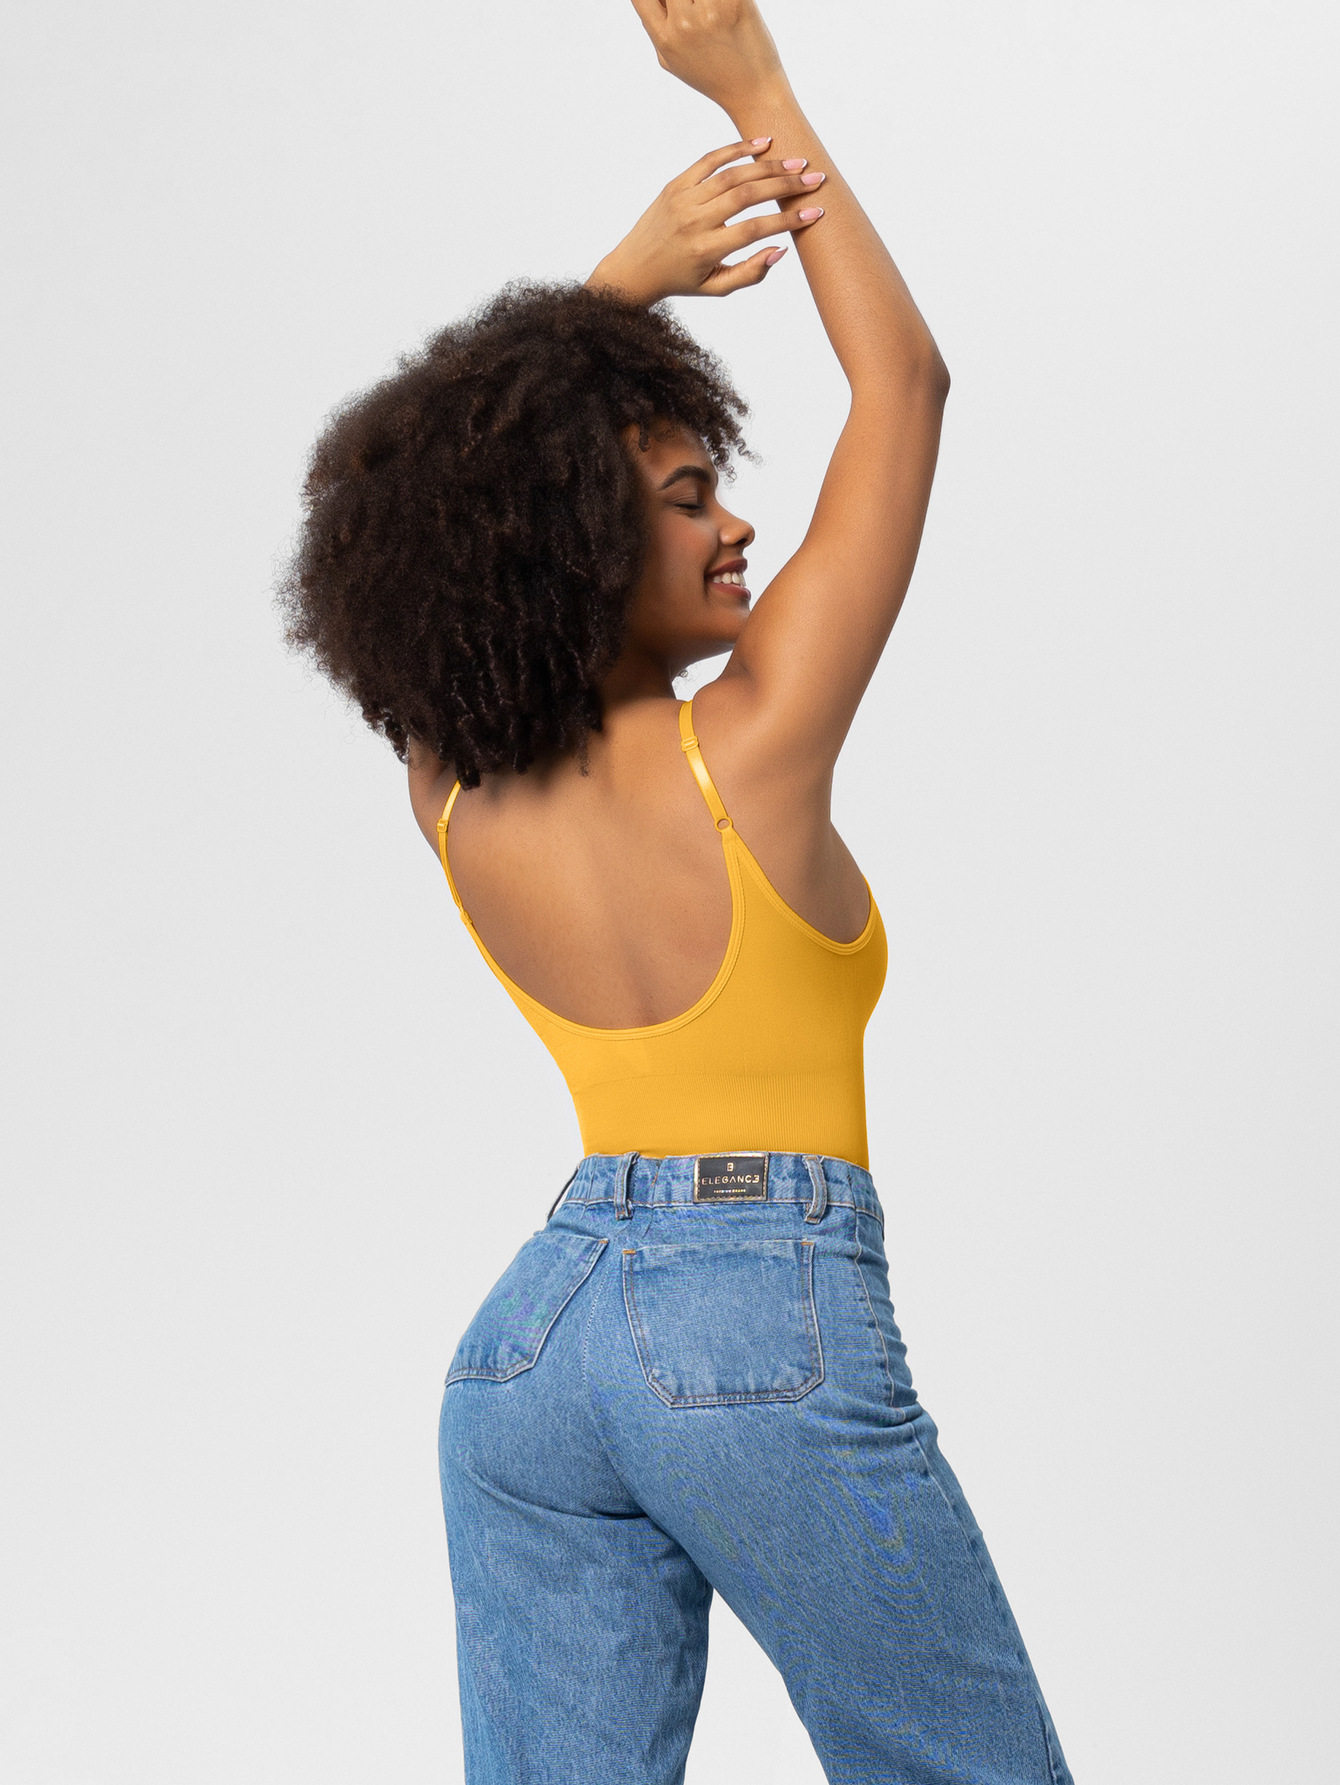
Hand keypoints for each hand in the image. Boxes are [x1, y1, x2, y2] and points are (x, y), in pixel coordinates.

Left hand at [586, 137, 825, 303]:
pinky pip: (710, 159)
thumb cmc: (682, 280)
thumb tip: (781, 250)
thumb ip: (750, 274)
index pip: (754, 229)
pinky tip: (763, 143)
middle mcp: (693, 221)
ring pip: (732, 174)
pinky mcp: (676, 184)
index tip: (814, 212)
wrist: (634, 267)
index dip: (787, 220)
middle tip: (815, 179)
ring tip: (796, 164)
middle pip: (747, 195)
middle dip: (785, 186)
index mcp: (705, 249)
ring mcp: (683, 198)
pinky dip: (737, 149)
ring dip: (768, 166)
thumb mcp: (716, 288)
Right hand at [628, 0, 786, 110]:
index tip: (667, 3)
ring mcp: (709, 12)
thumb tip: (650, 2)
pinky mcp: (735, 3)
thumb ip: (657, 31)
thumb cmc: (714, 76)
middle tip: (694, 10)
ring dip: (702, 1)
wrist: (754, 94)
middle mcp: (684, 25)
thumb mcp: (673, 62)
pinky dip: (723, 0)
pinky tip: (727, 9)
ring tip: (712, 12)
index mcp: (665, 39)